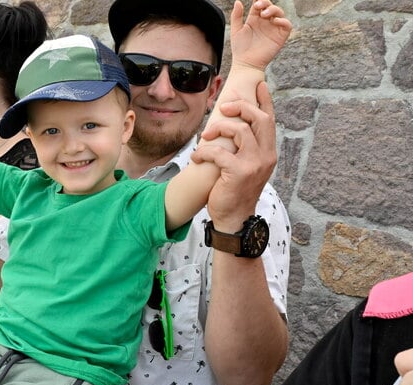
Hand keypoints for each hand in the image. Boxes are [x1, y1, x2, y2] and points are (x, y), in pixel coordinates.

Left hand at [192, 82, 276, 228]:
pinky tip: (197, 158)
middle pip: (259, 118)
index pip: (270, 119)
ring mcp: (255, 164)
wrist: (234, 217)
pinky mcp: (239, 172)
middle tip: (223, 109)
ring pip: (239, 130)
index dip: (265, 100)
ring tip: (205, 138)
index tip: (260, 84)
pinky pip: (220, 152)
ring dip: (217, 129)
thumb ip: (246, 147)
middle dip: (240, 107)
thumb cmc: (235, 190)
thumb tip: (235, 126)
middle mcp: (266, 155)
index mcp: (268, 151)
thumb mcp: (246, 166)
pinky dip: (205, 152)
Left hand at [230, 0, 291, 70]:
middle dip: (266, 3)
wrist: (246, 64)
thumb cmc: (240, 49)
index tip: (255, 1)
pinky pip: (287, 25)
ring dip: (274, 10)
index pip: (259, 5)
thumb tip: (238, 1)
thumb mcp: (236, 30)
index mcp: (254, 19)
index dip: (259, 0)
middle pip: (270, 6)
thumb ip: (237, 16)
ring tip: (264, 14)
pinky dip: (283, 21)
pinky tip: (274, 21)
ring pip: (279, 13)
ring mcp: (273, 28)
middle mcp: (265, 22)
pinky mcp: (280, 36)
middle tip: (258, 6)